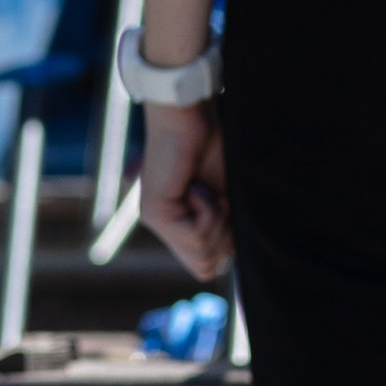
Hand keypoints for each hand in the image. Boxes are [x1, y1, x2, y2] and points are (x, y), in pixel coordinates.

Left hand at [139, 103, 230, 281]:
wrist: (191, 117)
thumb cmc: (212, 146)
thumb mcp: (227, 196)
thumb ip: (225, 228)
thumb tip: (231, 257)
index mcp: (180, 224)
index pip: (205, 266)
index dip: (226, 243)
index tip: (223, 206)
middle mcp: (165, 227)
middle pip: (204, 268)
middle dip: (224, 235)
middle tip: (216, 198)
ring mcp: (157, 223)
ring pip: (202, 255)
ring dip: (217, 220)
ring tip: (205, 190)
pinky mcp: (154, 214)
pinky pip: (195, 236)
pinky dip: (208, 211)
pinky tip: (195, 187)